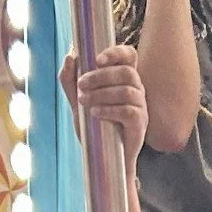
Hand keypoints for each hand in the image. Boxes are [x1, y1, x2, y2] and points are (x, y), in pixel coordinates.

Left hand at [59, 46, 147, 169]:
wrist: (103, 160)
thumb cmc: (94, 128)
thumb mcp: (77, 103)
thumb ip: (70, 81)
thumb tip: (70, 56)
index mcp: (124, 79)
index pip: (129, 55)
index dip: (116, 52)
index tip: (96, 59)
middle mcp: (136, 89)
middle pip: (126, 72)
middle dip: (100, 76)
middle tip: (81, 85)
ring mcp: (141, 106)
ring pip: (127, 90)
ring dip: (102, 94)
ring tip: (84, 102)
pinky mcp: (140, 124)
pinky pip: (129, 111)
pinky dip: (109, 110)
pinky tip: (95, 114)